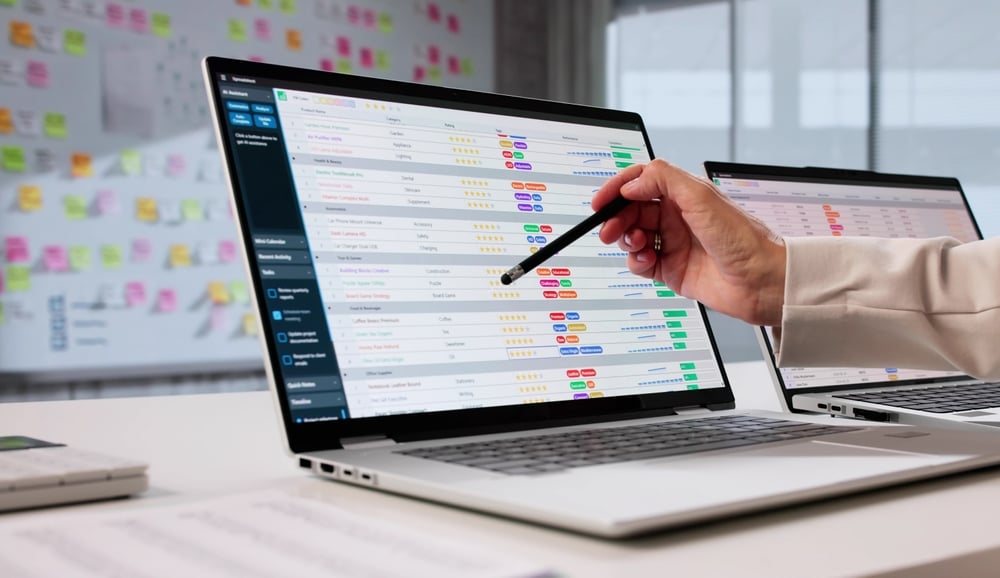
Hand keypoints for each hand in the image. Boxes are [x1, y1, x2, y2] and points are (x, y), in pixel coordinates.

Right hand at [592, 160, 786, 326]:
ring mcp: (674, 243)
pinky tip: (648, 260)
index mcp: (684, 194)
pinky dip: (636, 261)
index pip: (641, 182)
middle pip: (632, 211)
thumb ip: (663, 180)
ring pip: (633, 236)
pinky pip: (641, 262)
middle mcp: (677, 217)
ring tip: (637, 245)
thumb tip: (632, 183)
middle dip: (617, 218)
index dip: (618, 189)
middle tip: (610, 229)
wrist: (762, 282)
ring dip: (627, 240)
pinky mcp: (672, 270)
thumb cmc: (744, 239)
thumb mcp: (701, 197)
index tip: (601, 201)